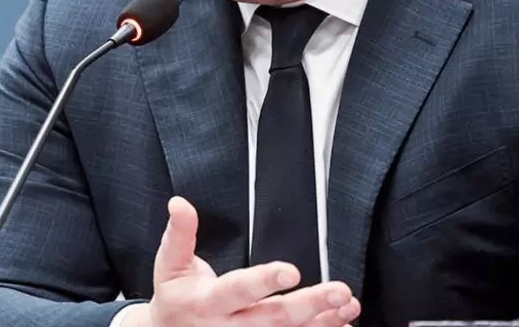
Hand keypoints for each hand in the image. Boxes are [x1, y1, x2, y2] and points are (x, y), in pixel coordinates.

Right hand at [123, 196, 360, 326]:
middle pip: (274, 319)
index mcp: (207, 302)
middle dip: (311, 305)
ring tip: (349, 304)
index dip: (265, 281)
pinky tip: (342, 325)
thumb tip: (179, 203)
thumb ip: (180, 234)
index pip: (238, 290)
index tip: (292, 271)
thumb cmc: (175, 298)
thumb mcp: (169, 264)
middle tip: (340, 291)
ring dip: (323, 322)